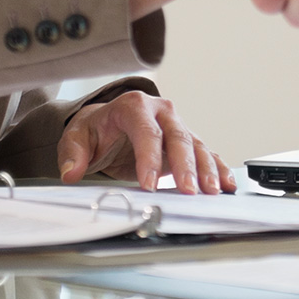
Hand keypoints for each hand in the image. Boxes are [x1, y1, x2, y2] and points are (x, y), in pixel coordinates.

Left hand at [57, 89, 232, 193]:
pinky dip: (217, 168)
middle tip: (188, 190)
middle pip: (178, 137)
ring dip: (206, 169)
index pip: (146, 132)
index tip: (149, 184)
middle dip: (185, 165)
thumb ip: (73, 153)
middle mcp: (161, 111)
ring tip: (212, 191)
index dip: (149, 158)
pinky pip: (205, 153)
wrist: (108, 122)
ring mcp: (176, 125)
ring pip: (196, 145)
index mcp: (134, 106)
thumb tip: (72, 171)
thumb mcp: (76, 137)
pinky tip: (226, 184)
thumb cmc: (95, 129)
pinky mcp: (185, 141)